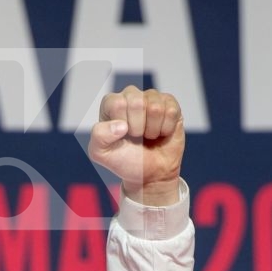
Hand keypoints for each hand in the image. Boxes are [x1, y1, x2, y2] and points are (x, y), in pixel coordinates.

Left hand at [89, 85, 183, 205]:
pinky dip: (167, 128)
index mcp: (111, 103)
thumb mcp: (101, 153)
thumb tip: (121, 125)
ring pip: (156, 108)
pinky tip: (161, 132)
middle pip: (138, 103)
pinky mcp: (170, 104)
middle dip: (139, 128)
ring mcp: (152, 98)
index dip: (123, 125)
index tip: (123, 135)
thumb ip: (99, 135)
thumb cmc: (125, 160)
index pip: (118, 104)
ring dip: (153, 130)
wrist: (150, 175)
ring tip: (149, 136)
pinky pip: (171, 111)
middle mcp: (131, 95)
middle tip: (138, 137)